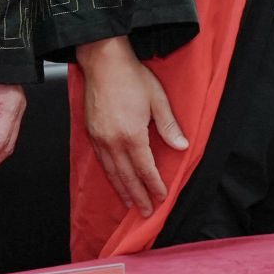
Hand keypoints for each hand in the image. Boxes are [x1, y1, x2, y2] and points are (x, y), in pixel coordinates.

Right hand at [78, 39, 189, 217]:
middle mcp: (113, 142)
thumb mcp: (157, 99)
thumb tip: (182, 146)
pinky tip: (115, 180)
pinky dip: (110, 176)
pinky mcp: (91, 133)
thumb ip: (169, 127)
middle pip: (127, 177)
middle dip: (138, 197)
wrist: (102, 61)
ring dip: (122, 190)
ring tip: (130, 204)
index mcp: (132, 135)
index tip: (161, 197)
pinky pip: (101, 162)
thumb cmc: (131, 76)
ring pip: (112, 173)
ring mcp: (100, 139)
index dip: (154, 186)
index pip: (145, 169)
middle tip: (145, 212)